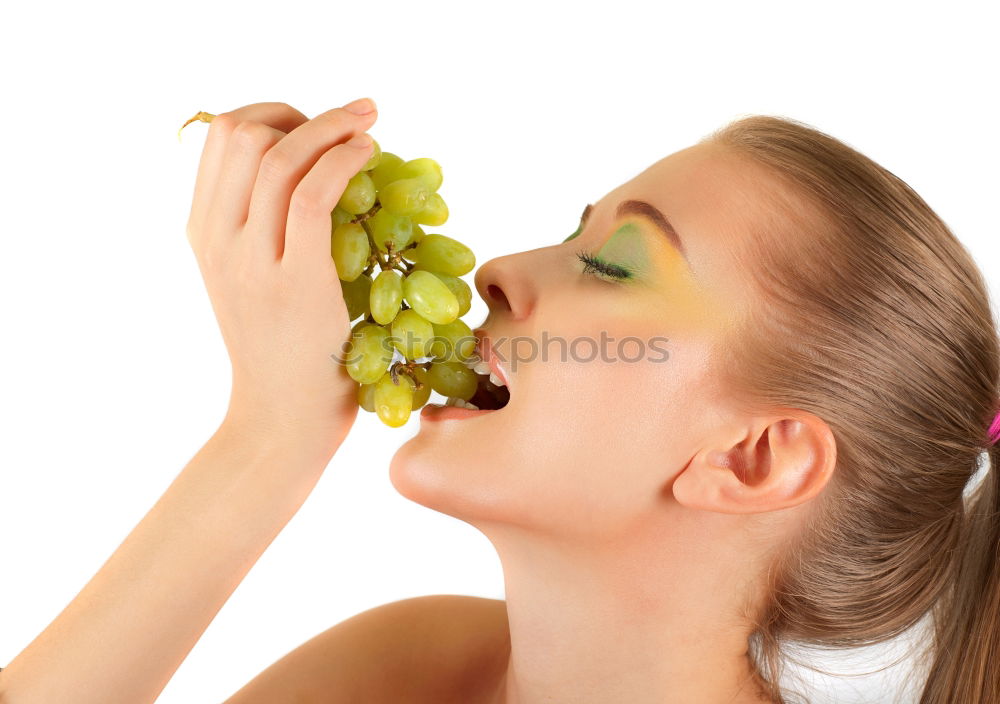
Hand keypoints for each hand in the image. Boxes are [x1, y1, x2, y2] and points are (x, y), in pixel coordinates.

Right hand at [185, 99, 377, 458]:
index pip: (220, 136)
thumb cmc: (285, 354)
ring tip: (370, 126)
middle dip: (303, 114)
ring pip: (277, 156)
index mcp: (204, 232)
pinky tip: (370, 156)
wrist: (280, 422)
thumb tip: (316, 173)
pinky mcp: (293, 283)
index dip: (273, 114)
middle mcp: (216, 239)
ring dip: (332, 125)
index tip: (317, 128)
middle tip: (350, 125)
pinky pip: (312, 196)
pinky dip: (343, 161)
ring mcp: (250, 262)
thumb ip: (266, 230)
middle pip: (242, 132)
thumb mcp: (255, 281)